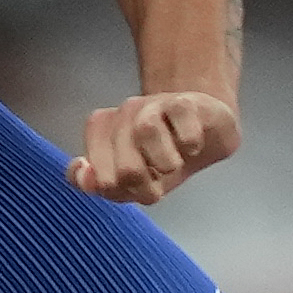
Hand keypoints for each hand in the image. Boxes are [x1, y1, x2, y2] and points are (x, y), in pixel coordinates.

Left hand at [67, 91, 238, 204]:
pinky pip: (181, 120)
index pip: (93, 173)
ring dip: (164, 161)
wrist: (208, 127)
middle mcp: (123, 113)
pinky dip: (189, 142)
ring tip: (172, 166)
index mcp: (100, 131)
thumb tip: (84, 179)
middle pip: (122, 161)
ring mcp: (153, 104)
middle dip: (142, 183)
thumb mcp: (130, 178)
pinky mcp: (184, 102)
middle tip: (157, 185)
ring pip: (145, 131)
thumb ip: (98, 184)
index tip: (135, 188)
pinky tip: (192, 148)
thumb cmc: (164, 153)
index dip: (118, 190)